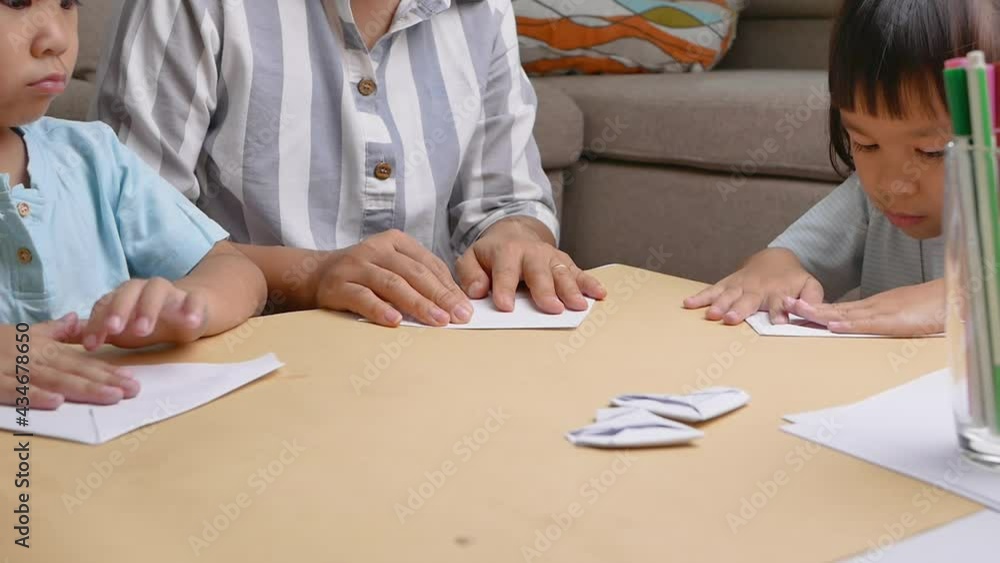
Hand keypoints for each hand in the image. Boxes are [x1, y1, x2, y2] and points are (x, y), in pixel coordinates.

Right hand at [0, 314, 138, 409]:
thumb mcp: (23, 333)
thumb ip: (52, 330)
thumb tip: (77, 319)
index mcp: (43, 349)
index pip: (81, 361)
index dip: (107, 370)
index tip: (132, 378)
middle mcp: (33, 358)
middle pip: (75, 371)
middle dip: (106, 381)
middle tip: (133, 390)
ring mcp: (13, 369)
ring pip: (54, 380)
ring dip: (83, 389)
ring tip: (111, 396)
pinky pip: (15, 391)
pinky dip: (35, 396)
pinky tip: (56, 402)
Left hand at [78, 278, 209, 349]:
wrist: (190, 312)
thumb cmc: (148, 321)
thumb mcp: (119, 331)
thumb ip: (93, 331)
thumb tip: (57, 337)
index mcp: (124, 296)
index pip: (106, 305)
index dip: (97, 324)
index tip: (92, 346)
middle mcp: (144, 289)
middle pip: (129, 291)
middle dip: (120, 309)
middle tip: (115, 330)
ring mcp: (170, 292)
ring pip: (157, 290)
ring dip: (149, 308)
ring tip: (144, 330)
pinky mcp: (194, 299)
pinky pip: (194, 300)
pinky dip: (192, 308)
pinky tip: (190, 322)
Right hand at [313, 230, 473, 326]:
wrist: (314, 274)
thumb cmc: (363, 275)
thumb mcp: (392, 267)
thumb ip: (418, 279)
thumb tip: (454, 303)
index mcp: (395, 242)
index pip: (429, 264)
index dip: (449, 287)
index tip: (465, 308)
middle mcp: (376, 249)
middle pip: (414, 273)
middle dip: (440, 296)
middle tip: (459, 316)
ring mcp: (355, 266)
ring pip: (392, 284)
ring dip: (418, 304)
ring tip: (437, 321)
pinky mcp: (337, 285)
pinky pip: (362, 297)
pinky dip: (380, 309)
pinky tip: (396, 321)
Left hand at [455, 217, 605, 312]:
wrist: (514, 234)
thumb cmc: (492, 254)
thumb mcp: (471, 259)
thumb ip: (470, 274)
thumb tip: (477, 291)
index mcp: (506, 252)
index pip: (505, 271)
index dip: (504, 288)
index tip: (505, 307)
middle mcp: (532, 253)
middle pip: (539, 272)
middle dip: (545, 290)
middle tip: (552, 308)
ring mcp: (551, 258)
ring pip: (562, 272)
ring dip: (571, 289)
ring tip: (577, 305)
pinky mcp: (566, 264)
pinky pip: (579, 273)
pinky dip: (590, 283)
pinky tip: (599, 294)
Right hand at [683, 248, 823, 324]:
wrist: (775, 259)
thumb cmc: (792, 279)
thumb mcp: (810, 285)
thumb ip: (812, 298)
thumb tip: (810, 311)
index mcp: (779, 292)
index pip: (779, 303)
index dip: (779, 312)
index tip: (778, 321)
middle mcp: (757, 290)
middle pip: (748, 300)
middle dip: (740, 309)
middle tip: (732, 319)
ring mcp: (740, 286)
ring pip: (728, 295)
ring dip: (720, 304)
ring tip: (711, 314)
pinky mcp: (727, 284)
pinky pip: (713, 290)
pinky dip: (701, 296)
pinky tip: (688, 303)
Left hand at [785, 280, 944, 335]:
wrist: (951, 300)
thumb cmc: (927, 311)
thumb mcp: (896, 319)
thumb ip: (877, 324)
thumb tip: (857, 330)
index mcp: (871, 308)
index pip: (837, 309)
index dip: (815, 309)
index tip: (793, 309)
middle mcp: (871, 308)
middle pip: (834, 308)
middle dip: (808, 307)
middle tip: (784, 304)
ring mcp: (881, 312)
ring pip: (845, 313)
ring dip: (820, 312)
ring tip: (798, 310)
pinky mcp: (893, 320)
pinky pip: (868, 323)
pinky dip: (849, 323)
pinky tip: (833, 324)